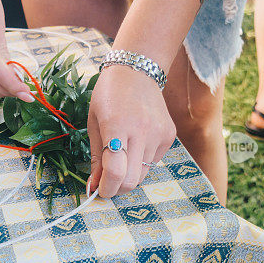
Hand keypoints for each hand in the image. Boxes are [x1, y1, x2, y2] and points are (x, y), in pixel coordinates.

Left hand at [87, 66, 175, 197]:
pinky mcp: (169, 136)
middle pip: (132, 180)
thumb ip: (96, 157)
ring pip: (144, 174)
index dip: (106, 188)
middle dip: (117, 188)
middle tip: (106, 183)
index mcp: (117, 125)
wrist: (137, 71)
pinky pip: (153, 162)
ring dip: (129, 175)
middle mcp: (142, 131)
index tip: (98, 191)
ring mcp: (159, 134)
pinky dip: (141, 162)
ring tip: (120, 159)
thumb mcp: (94, 123)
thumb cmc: (108, 96)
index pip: (116, 171)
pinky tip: (135, 143)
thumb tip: (94, 186)